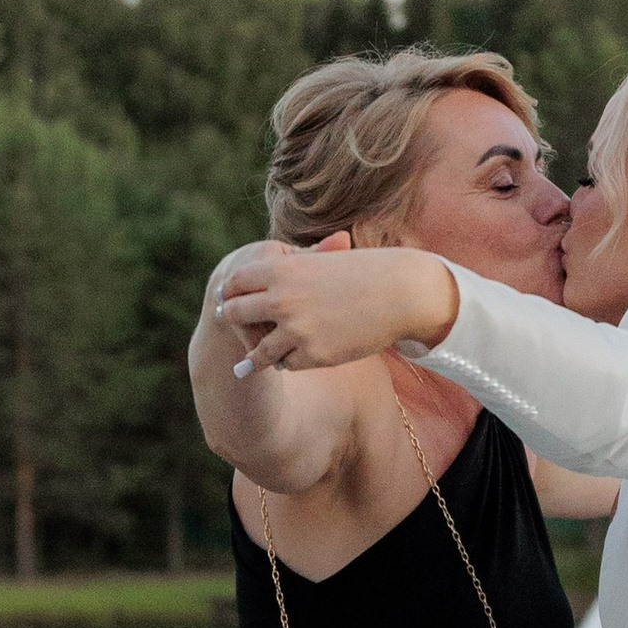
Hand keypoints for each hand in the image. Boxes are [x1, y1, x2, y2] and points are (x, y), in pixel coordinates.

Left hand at [211, 240, 457, 372]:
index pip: (235, 284)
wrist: (401, 293)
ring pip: (258, 350)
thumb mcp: (319, 262)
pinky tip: (291, 358)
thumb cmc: (362, 272)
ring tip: (247, 362)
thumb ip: (285, 272)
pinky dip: (287, 361)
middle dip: (231, 320)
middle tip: (232, 325)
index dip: (228, 293)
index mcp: (281, 270)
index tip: (226, 300)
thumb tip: (248, 285)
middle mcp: (282, 300)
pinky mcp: (315, 355)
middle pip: (234, 315)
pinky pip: (287, 364)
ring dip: (254, 355)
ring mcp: (297, 330)